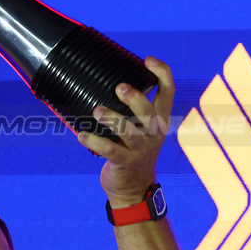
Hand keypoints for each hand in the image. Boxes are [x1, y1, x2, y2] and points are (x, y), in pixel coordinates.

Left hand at [78, 57, 174, 205]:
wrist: (134, 189)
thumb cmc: (132, 152)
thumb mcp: (140, 131)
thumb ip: (131, 111)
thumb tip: (105, 83)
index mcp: (159, 122)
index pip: (168, 94)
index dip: (162, 74)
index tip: (148, 59)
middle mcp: (153, 134)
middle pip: (149, 112)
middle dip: (135, 98)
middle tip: (119, 87)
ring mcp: (141, 150)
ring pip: (129, 132)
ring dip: (113, 119)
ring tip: (97, 110)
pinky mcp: (125, 163)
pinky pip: (110, 150)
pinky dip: (94, 141)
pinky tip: (81, 136)